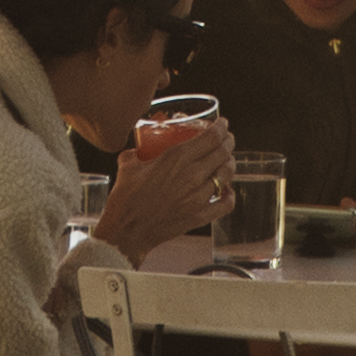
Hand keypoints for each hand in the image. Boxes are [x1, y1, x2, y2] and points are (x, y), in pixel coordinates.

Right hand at [95, 121, 232, 261]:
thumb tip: (138, 149)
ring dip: (229, 165)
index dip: (221, 128)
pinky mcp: (200, 216)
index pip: (211, 137)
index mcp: (176, 158)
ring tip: (226, 161)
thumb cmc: (125, 199)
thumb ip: (136, 152)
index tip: (223, 124)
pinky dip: (229, 195)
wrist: (127, 232)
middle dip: (228, 143)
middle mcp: (192, 175)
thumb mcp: (128, 165)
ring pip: (226, 175)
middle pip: (223, 153)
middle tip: (227, 140)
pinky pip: (225, 204)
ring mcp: (198, 197)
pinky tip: (226, 191)